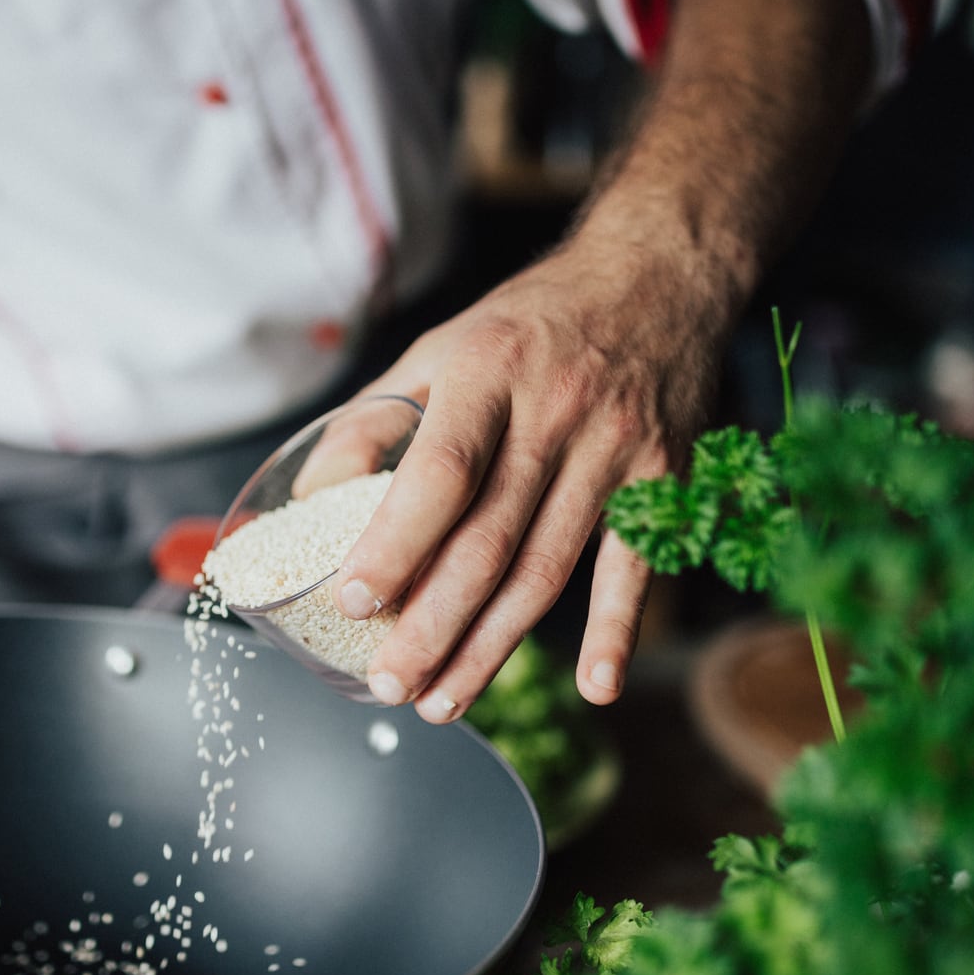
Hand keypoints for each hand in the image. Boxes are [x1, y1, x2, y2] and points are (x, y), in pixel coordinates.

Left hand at [329, 235, 728, 718]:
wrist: (659, 274)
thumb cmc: (533, 320)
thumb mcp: (443, 344)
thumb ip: (376, 419)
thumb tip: (311, 497)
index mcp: (487, 372)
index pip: (440, 473)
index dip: (396, 544)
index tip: (354, 600)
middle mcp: (555, 411)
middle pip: (490, 540)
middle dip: (434, 624)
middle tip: (391, 684)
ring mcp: (616, 450)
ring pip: (547, 569)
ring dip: (494, 646)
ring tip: (444, 699)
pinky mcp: (662, 478)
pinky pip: (635, 567)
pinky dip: (616, 631)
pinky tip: (593, 687)